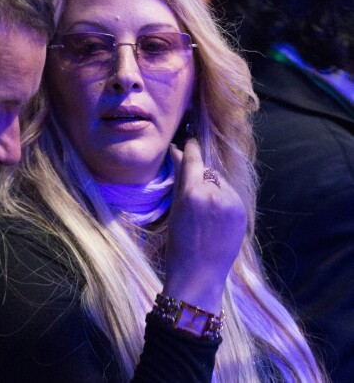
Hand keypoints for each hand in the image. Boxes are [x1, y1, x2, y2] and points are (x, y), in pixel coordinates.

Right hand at [163, 138, 246, 313]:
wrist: (199, 276)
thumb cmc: (179, 243)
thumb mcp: (174, 208)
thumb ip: (179, 177)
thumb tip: (177, 152)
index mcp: (193, 193)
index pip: (193, 160)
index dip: (191, 149)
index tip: (189, 141)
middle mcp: (215, 195)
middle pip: (207, 171)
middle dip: (199, 175)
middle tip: (190, 192)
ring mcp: (232, 204)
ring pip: (220, 182)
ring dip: (212, 187)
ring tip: (203, 210)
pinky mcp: (243, 213)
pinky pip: (230, 195)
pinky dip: (222, 199)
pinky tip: (214, 217)